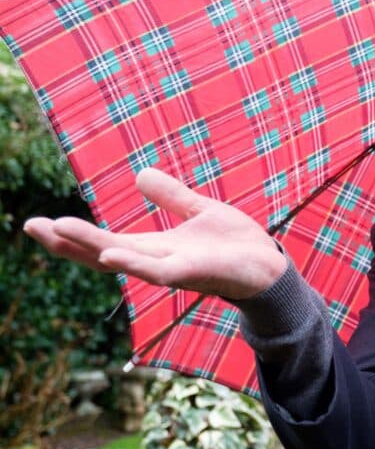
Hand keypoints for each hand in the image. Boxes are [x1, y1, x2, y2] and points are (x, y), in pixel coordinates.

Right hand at [23, 167, 286, 300]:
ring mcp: (173, 270)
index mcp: (154, 247)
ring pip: (124, 260)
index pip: (104, 242)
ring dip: (91, 247)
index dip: (71, 235)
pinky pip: (159, 272)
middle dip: (67, 242)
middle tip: (31, 226)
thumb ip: (171, 196)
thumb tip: (140, 174)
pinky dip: (136, 264)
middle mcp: (156, 262)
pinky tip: (112, 255)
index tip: (35, 223)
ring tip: (58, 231)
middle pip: (102, 253)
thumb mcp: (199, 211)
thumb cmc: (235, 245)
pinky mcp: (194, 274)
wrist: (269, 266)